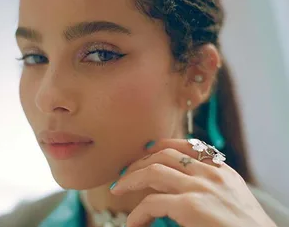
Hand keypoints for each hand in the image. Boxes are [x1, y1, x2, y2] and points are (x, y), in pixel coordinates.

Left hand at [110, 139, 276, 226]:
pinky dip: (138, 213)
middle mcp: (209, 173)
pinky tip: (133, 222)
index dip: (160, 145)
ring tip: (119, 189)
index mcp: (220, 169)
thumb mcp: (231, 195)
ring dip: (131, 179)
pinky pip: (152, 203)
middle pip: (163, 155)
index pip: (185, 145)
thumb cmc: (246, 226)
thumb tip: (179, 184)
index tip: (145, 151)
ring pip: (153, 172)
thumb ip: (209, 183)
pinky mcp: (191, 207)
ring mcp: (200, 187)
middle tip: (125, 173)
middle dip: (139, 162)